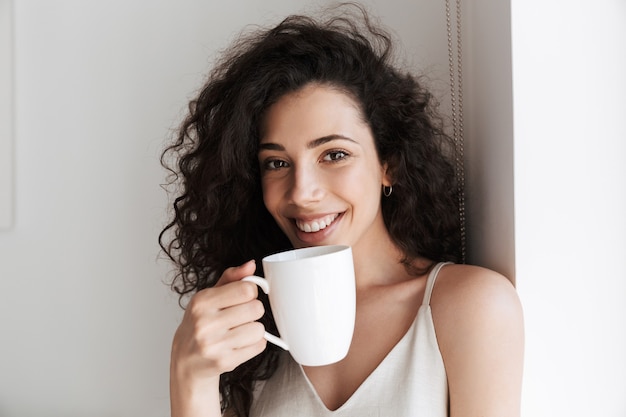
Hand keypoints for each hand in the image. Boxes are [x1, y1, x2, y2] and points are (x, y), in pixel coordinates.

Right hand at [170, 260, 266, 416]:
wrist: (186, 360)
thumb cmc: (201, 324)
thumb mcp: (209, 296)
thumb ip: (231, 278)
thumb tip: (251, 264)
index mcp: (202, 301)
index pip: (246, 289)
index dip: (250, 292)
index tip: (243, 298)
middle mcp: (205, 323)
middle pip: (256, 308)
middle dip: (253, 311)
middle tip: (240, 316)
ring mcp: (214, 344)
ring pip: (259, 329)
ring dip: (254, 329)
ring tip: (239, 331)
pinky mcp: (224, 361)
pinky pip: (258, 346)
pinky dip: (254, 344)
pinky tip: (239, 344)